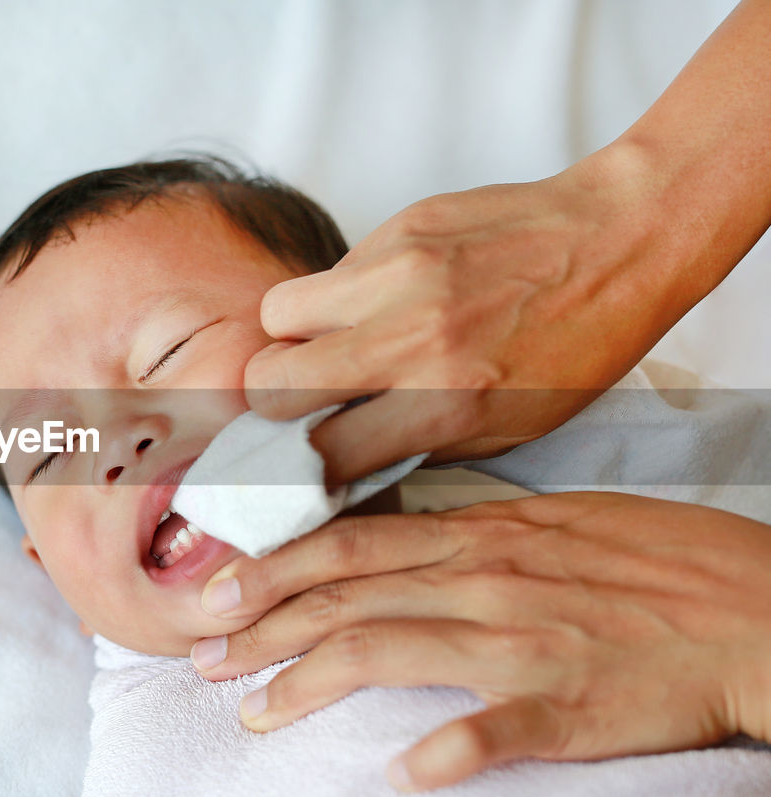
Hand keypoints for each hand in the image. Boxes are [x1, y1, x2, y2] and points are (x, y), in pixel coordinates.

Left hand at [188, 492, 770, 790]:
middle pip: (345, 600)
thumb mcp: (553, 522)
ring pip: (386, 654)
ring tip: (255, 712)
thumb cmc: (656, 562)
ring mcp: (522, 644)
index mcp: (480, 537)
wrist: (754, 610)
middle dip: (262, 629)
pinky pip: (492, 733)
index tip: (216, 594)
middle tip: (203, 657)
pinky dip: (442, 754)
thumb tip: (400, 543)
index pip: (349, 546)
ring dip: (308, 686)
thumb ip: (469, 533)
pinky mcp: (567, 707)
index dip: (273, 570)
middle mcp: (484, 582)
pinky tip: (400, 775)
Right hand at [245, 163, 669, 485]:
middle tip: (303, 400)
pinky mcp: (397, 229)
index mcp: (446, 403)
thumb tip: (341, 459)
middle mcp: (412, 339)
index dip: (292, 468)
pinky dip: (339, 296)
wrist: (623, 239)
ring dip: (294, 338)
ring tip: (337, 342)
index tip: (292, 467)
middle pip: (271, 382)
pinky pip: (329, 272)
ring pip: (277, 317)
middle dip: (274, 401)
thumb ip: (418, 444)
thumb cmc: (578, 344)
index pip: (319, 452)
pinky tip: (385, 301)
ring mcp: (397, 276)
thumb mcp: (512, 427)